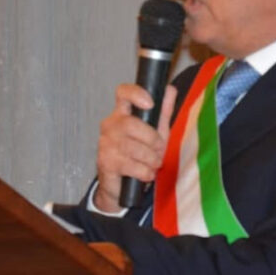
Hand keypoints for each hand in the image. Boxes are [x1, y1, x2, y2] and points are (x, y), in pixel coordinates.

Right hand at [93, 83, 176, 212]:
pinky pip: (132, 166)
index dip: (136, 94)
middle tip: (159, 150)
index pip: (123, 93)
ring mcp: (105, 143)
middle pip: (132, 124)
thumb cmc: (139, 154)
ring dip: (151, 159)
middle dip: (152, 140)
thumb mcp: (156, 131)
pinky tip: (146, 173)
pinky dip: (145, 172)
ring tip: (153, 163)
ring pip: (134, 148)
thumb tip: (170, 89)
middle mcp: (110, 125)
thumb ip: (163, 111)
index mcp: (122, 113)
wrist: (120, 185)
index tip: (150, 104)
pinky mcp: (105, 162)